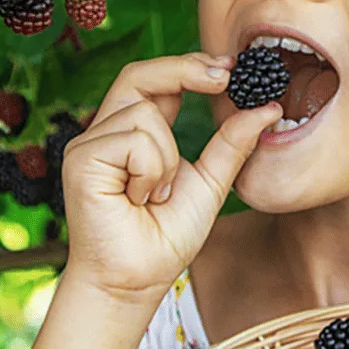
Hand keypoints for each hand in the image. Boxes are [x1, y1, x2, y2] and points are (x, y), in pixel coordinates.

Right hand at [60, 52, 281, 299]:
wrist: (136, 281)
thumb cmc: (165, 238)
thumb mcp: (210, 183)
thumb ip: (231, 145)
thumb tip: (268, 108)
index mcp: (135, 134)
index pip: (156, 82)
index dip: (189, 67)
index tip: (230, 68)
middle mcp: (107, 133)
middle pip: (139, 74)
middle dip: (183, 70)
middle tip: (224, 77)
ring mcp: (89, 144)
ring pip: (145, 114)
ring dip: (167, 159)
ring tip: (156, 196)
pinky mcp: (81, 159)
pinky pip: (134, 140)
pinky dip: (151, 172)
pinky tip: (140, 200)